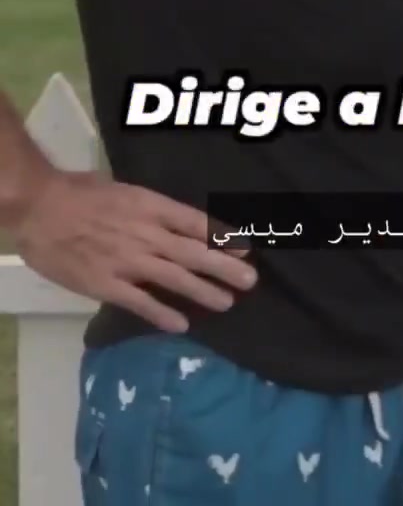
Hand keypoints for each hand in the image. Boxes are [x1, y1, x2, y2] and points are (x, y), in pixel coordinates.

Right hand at [11, 167, 256, 331]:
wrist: (41, 207)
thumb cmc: (77, 191)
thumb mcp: (121, 189)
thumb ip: (145, 207)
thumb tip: (164, 217)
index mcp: (150, 206)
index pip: (196, 222)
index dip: (222, 236)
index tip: (244, 247)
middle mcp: (146, 234)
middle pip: (194, 252)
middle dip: (224, 266)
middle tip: (250, 280)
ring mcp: (128, 261)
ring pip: (175, 278)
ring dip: (203, 291)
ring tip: (227, 303)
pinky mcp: (106, 284)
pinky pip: (140, 301)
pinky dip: (162, 313)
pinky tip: (181, 324)